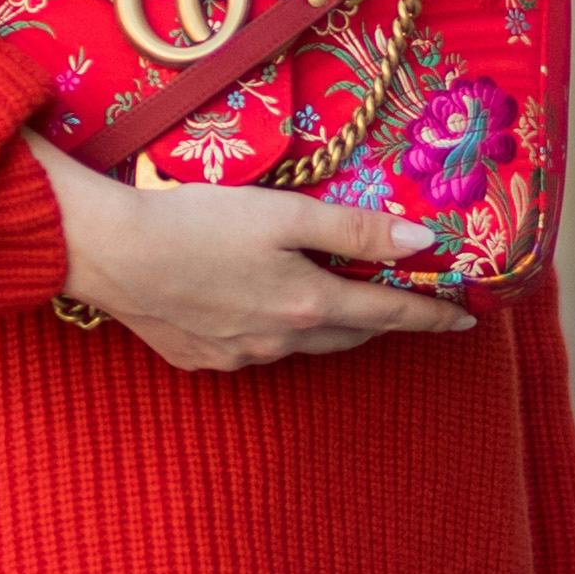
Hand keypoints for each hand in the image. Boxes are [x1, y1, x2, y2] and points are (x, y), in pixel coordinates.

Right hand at [30, 138, 480, 375]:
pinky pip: (256, 350)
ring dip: (325, 322)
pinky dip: (272, 328)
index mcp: (309, 305)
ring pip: (302, 343)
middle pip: (350, 333)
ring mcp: (240, 358)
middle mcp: (281, 343)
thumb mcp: (283, 213)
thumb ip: (355, 229)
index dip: (431, 315)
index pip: (389, 313)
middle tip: (400, 298)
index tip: (465, 320)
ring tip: (327, 294)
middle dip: (379, 317)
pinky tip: (254, 303)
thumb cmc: (197, 222)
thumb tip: (421, 243)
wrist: (109, 253)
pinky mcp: (202, 360)